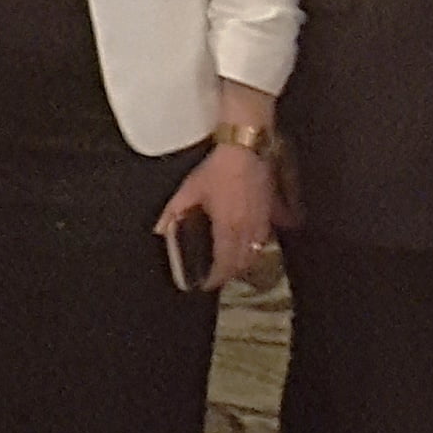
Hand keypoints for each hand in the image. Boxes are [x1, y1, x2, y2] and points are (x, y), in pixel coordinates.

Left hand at [161, 138, 281, 287]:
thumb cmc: (217, 170)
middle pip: (243, 262)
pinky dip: (260, 244)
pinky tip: (255, 243)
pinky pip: (269, 235)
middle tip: (217, 274)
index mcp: (228, 227)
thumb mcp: (189, 190)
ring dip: (245, 261)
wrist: (245, 149)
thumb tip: (159, 229)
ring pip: (258, 252)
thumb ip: (173, 212)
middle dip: (230, 273)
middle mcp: (249, 229)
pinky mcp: (273, 211)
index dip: (217, 278)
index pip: (225, 263)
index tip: (207, 284)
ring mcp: (264, 221)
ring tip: (232, 263)